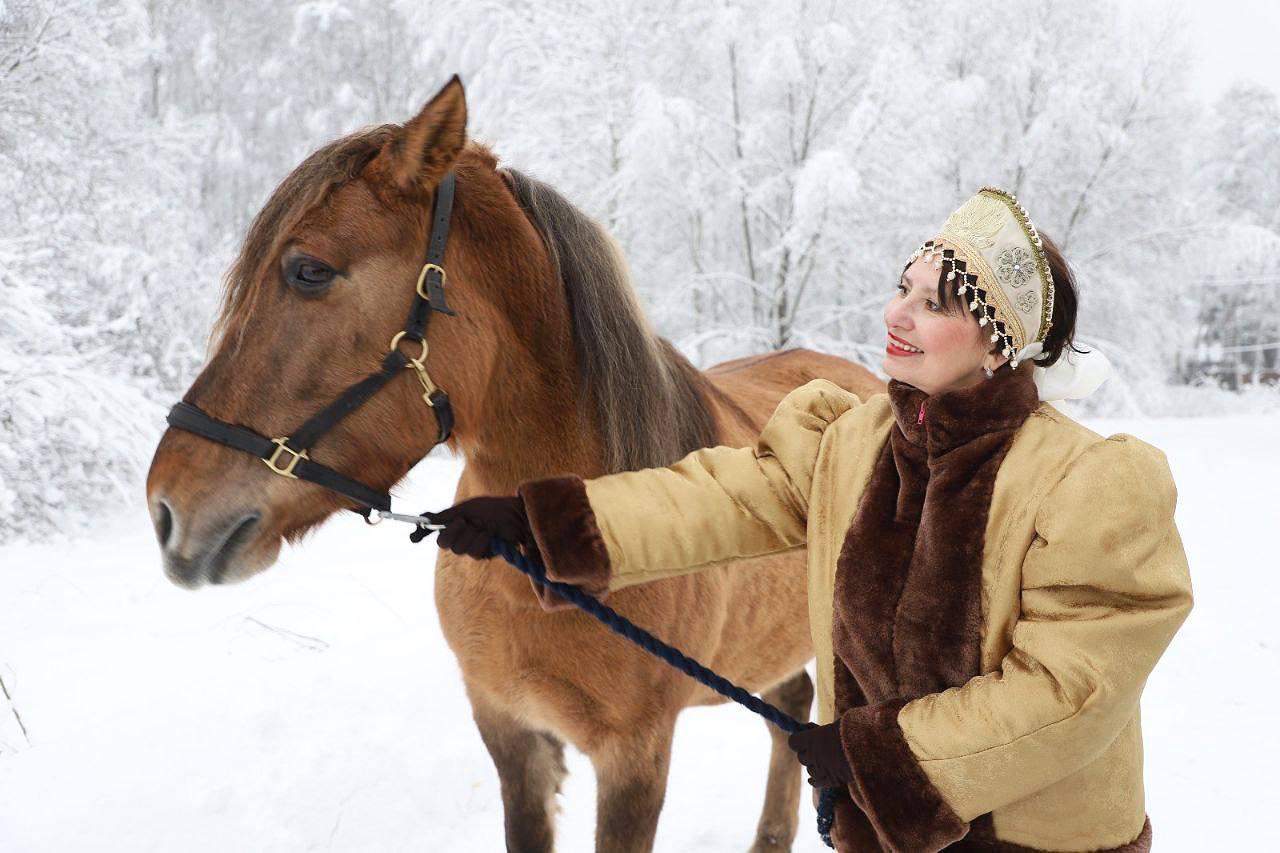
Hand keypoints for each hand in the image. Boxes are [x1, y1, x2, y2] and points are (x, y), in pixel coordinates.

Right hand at [411, 495, 538, 558]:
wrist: (514, 514)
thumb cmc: (492, 509)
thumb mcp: (466, 508)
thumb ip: (446, 515)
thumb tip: (425, 518)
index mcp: (455, 527)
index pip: (436, 534)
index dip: (423, 533)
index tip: (418, 532)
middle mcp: (462, 539)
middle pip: (444, 544)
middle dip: (454, 531)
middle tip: (465, 521)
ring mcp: (473, 548)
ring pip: (459, 549)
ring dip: (471, 534)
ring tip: (483, 525)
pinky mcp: (485, 555)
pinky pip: (474, 552)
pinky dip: (481, 539)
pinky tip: (490, 532)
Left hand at [788, 722, 852, 787]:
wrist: (870, 749)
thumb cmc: (854, 730)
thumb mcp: (836, 724)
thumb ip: (821, 729)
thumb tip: (811, 729)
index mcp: (812, 739)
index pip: (793, 742)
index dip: (798, 740)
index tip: (806, 736)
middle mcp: (814, 755)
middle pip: (801, 757)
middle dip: (807, 753)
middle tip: (819, 748)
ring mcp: (822, 770)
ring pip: (809, 770)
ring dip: (814, 765)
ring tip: (825, 760)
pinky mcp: (832, 781)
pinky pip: (816, 782)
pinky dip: (815, 780)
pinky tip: (816, 777)